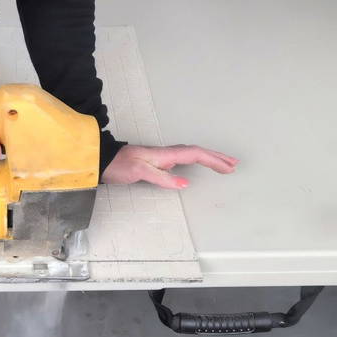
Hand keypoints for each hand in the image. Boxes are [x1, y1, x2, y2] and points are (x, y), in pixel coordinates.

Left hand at [101, 145, 238, 188]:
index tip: (229, 167)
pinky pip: (183, 159)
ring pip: (191, 154)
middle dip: (216, 157)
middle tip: (234, 164)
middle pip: (197, 152)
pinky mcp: (157, 162)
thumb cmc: (119, 165)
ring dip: (208, 158)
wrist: (102, 160)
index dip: (214, 160)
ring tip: (223, 164)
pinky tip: (196, 166)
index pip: (195, 154)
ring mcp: (162, 157)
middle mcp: (166, 154)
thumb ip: (163, 178)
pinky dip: (196, 161)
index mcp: (165, 154)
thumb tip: (185, 184)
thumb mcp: (140, 172)